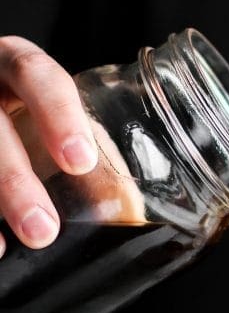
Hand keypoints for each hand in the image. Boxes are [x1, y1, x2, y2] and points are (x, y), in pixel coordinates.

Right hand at [0, 37, 98, 257]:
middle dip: (14, 178)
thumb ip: (85, 155)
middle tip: (43, 229)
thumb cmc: (37, 124)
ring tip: (15, 245)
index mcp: (15, 67)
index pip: (34, 73)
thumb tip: (130, 215)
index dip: (56, 114)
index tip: (81, 161)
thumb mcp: (57, 123)